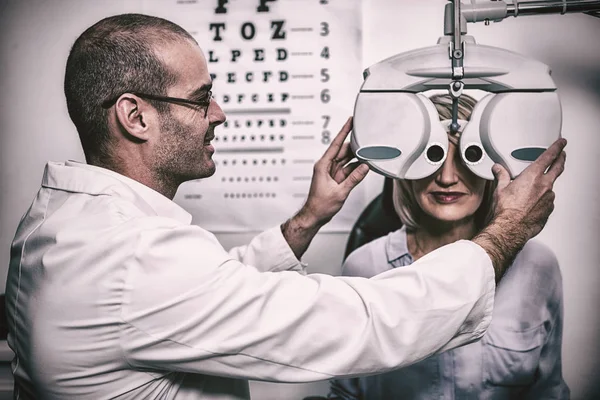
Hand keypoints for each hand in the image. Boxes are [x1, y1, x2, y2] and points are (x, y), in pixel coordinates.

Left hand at [299, 117, 369, 226]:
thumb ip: (354, 179)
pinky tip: (365, 166)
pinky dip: (357, 167)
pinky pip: (348, 169)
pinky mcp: (336, 178)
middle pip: (343, 151)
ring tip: (369, 153)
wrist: (315, 215)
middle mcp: (327, 166)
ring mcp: (332, 172)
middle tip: (367, 140)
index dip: (343, 131)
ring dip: (357, 157)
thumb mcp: (340, 192)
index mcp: (323, 165)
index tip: (350, 121)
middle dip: (356, 146)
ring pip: (347, 159)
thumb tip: (364, 167)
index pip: (335, 144)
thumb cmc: (320, 205)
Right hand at [474, 138, 566, 280]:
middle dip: (561, 159)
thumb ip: (501, 176)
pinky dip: (543, 199)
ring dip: (547, 184)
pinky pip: (548, 201)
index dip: (557, 148)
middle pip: (558, 168)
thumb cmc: (505, 210)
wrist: (510, 229)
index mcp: (533, 176)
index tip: (561, 143)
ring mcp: (548, 198)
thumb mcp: (500, 189)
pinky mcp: (548, 210)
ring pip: (551, 186)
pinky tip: (533, 203)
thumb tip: (498, 169)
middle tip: (562, 155)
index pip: (549, 157)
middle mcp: (544, 186)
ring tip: (536, 187)